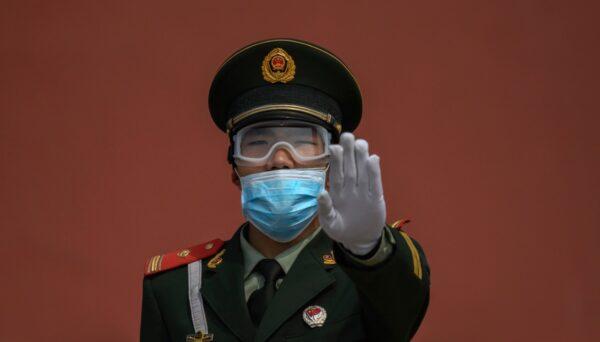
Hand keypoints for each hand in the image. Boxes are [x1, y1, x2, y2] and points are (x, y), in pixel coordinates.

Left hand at [317, 133, 386, 254]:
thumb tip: (320, 193)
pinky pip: (376, 184)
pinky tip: (374, 159)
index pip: (337, 173)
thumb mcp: (330, 223)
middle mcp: (351, 188)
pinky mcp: (376, 199)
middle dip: (349, 152)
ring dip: (362, 158)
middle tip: (348, 135)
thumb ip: (325, 209)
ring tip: (361, 143)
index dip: (336, 160)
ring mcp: (364, 192)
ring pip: (363, 172)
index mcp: (337, 192)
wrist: (360, 239)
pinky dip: (375, 172)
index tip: (334, 146)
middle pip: (350, 167)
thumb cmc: (341, 229)